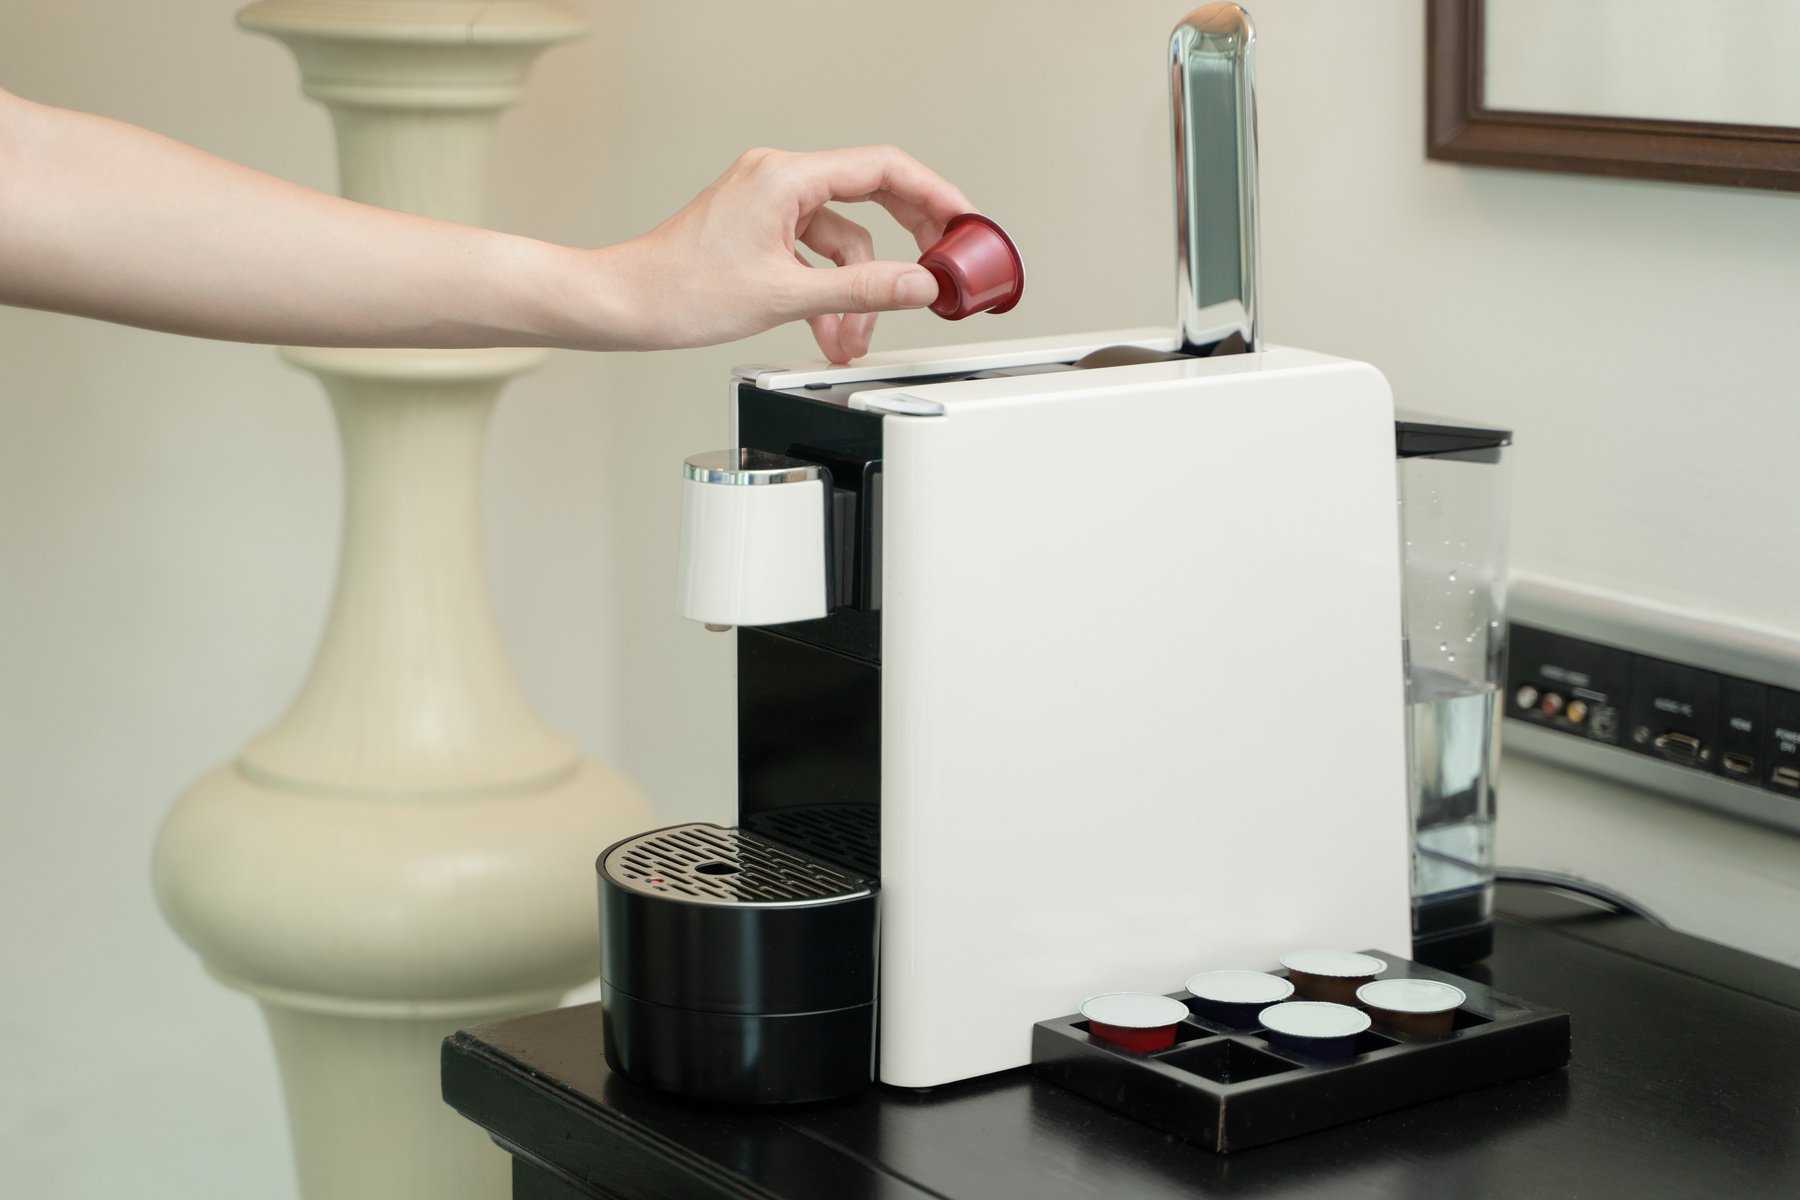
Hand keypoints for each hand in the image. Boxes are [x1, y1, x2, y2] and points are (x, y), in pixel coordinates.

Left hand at [601, 145, 972, 362]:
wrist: (626, 304)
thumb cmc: (681, 291)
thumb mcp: (785, 296)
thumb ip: (861, 290)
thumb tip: (917, 284)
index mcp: (785, 177)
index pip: (882, 168)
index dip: (933, 193)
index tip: (962, 220)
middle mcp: (777, 178)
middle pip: (868, 197)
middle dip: (903, 245)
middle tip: (934, 273)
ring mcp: (767, 202)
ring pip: (839, 241)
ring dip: (854, 292)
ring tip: (854, 337)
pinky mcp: (758, 228)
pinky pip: (812, 254)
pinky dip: (826, 291)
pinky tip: (830, 330)